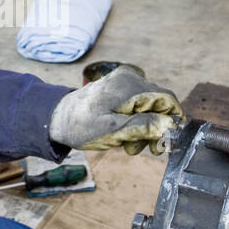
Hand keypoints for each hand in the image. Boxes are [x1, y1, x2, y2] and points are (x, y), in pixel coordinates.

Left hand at [48, 67, 182, 154]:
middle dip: (155, 129)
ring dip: (144, 129)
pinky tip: (124, 135)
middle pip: (159, 104)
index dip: (172, 121)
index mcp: (130, 86)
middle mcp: (131, 79)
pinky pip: (138, 106)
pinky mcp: (120, 90)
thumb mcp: (113, 131)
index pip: (167, 99)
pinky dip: (135, 122)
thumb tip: (169, 125)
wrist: (57, 118)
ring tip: (128, 145)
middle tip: (146, 149)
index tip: (166, 142)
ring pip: (149, 108)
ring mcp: (125, 83)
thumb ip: (142, 126)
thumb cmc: (81, 125)